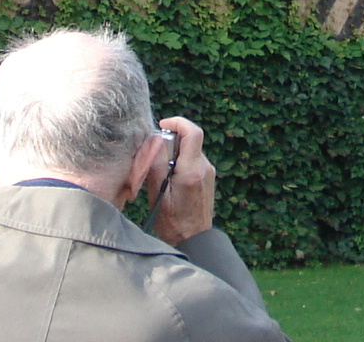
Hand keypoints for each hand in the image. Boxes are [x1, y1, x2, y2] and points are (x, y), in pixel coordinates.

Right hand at [146, 115, 215, 246]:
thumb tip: (155, 140)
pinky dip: (181, 163)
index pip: (193, 132)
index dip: (178, 123)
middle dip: (172, 140)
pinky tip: (170, 180)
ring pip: (191, 151)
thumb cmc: (172, 222)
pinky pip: (194, 162)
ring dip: (176, 154)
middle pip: (190, 140)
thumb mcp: (157, 195)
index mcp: (192, 170)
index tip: (162, 125)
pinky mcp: (208, 179)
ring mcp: (208, 173)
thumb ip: (157, 165)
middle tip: (155, 155)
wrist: (194, 241)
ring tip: (161, 173)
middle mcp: (204, 168)